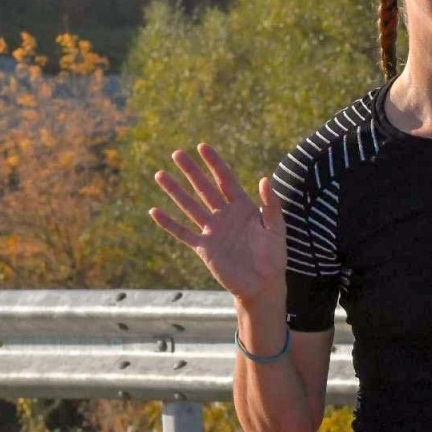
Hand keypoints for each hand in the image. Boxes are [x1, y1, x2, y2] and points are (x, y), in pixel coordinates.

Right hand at [149, 143, 285, 303]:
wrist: (263, 284)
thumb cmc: (273, 256)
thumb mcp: (276, 228)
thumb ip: (271, 205)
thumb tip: (265, 179)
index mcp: (243, 207)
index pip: (226, 180)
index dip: (214, 163)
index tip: (202, 147)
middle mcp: (225, 215)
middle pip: (204, 188)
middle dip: (191, 171)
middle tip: (176, 153)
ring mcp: (212, 231)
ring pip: (190, 206)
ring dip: (175, 191)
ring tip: (160, 175)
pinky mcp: (204, 248)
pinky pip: (183, 233)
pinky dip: (169, 223)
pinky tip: (155, 211)